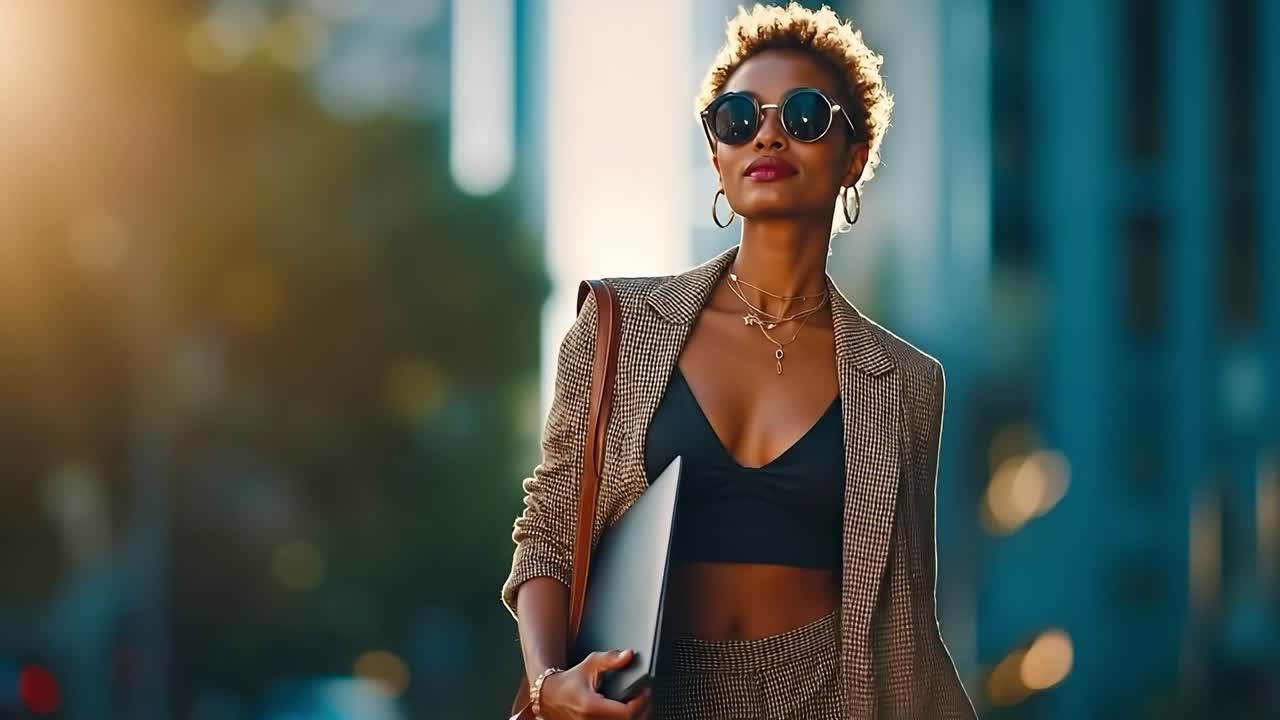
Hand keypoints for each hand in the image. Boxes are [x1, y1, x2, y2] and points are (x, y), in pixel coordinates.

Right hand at [536, 650, 652, 719]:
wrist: (551, 696)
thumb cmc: (570, 681)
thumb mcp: (590, 664)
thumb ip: (610, 659)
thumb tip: (628, 655)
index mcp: (590, 706)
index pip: (625, 713)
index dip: (641, 702)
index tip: (646, 691)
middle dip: (643, 711)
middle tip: (647, 698)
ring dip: (636, 717)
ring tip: (640, 705)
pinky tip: (629, 713)